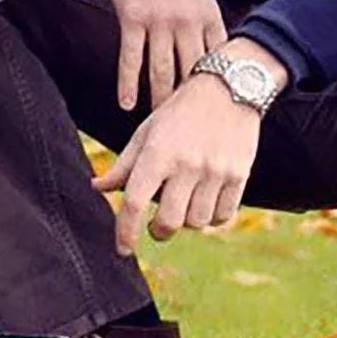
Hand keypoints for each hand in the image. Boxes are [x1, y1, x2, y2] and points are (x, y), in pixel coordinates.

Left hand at [93, 72, 263, 252]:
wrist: (227, 88)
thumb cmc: (179, 112)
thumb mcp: (146, 133)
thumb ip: (123, 165)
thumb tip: (97, 188)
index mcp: (158, 152)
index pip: (135, 202)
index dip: (125, 231)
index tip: (123, 249)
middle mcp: (187, 164)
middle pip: (169, 222)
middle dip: (158, 231)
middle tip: (156, 226)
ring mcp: (215, 171)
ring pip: (196, 222)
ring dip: (187, 222)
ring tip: (183, 204)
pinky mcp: (239, 174)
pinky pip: (222, 216)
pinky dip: (211, 218)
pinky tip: (204, 203)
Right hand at [101, 0, 226, 114]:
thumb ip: (206, 21)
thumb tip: (216, 52)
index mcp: (207, 15)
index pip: (217, 60)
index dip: (218, 87)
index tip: (217, 112)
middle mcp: (187, 21)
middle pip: (191, 73)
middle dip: (190, 103)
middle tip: (189, 128)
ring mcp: (159, 21)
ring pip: (161, 71)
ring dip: (159, 100)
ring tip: (157, 124)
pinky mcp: (132, 18)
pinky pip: (130, 59)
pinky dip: (127, 84)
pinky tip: (126, 103)